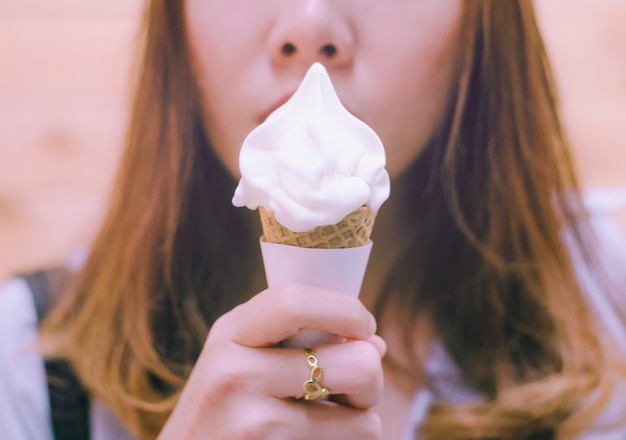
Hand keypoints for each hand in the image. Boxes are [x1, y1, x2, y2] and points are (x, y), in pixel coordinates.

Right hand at [158, 283, 385, 439]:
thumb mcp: (242, 358)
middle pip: (358, 364)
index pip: (295, 301)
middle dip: (371, 379)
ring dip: (359, 422)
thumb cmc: (224, 407)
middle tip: (351, 390)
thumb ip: (299, 340)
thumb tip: (377, 344)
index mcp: (230, 333)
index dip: (347, 310)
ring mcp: (253, 423)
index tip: (365, 326)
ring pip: (364, 420)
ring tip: (325, 421)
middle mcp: (235, 373)